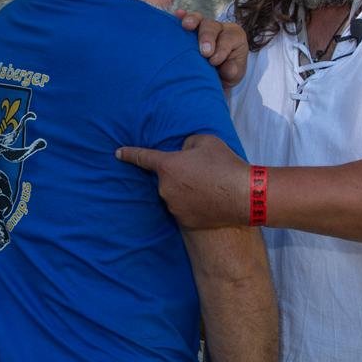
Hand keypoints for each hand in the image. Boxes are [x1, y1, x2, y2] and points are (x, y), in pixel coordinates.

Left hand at [115, 134, 248, 227]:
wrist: (244, 196)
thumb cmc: (224, 165)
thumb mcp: (206, 141)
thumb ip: (187, 143)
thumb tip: (183, 152)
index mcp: (167, 166)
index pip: (142, 157)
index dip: (129, 154)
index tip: (118, 153)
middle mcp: (165, 188)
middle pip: (166, 177)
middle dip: (179, 173)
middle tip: (202, 171)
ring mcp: (174, 207)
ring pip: (175, 193)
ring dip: (186, 189)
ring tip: (210, 186)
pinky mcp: (184, 221)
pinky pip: (183, 208)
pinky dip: (192, 204)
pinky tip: (210, 200)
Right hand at [176, 9, 247, 88]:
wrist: (218, 73)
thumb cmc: (228, 71)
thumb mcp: (235, 74)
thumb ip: (233, 70)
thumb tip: (229, 70)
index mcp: (234, 36)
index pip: (229, 38)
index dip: (221, 49)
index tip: (213, 61)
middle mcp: (220, 28)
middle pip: (213, 26)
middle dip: (207, 38)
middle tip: (204, 52)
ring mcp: (205, 26)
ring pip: (200, 20)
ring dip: (192, 21)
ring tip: (186, 26)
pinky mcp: (191, 28)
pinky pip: (187, 19)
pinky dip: (182, 17)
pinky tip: (177, 14)